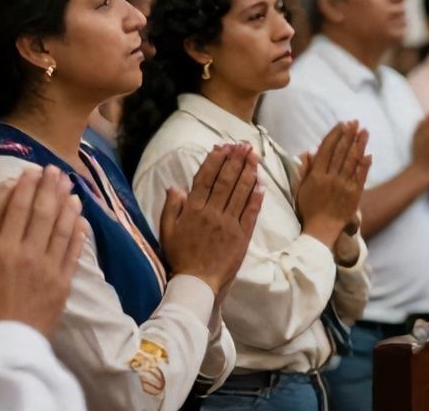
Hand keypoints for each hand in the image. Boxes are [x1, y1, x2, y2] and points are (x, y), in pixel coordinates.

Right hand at [0, 166, 85, 334]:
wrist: (6, 349)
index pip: (10, 211)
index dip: (19, 189)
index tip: (25, 173)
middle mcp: (24, 254)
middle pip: (39, 211)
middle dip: (46, 186)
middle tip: (51, 168)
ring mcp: (47, 267)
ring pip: (60, 225)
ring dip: (65, 201)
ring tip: (68, 182)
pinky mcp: (63, 281)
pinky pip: (74, 249)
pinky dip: (78, 229)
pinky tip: (81, 214)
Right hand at [158, 142, 264, 294]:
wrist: (196, 283)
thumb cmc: (180, 257)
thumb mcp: (167, 232)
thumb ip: (171, 208)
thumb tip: (173, 187)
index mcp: (193, 211)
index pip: (205, 179)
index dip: (215, 161)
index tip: (224, 147)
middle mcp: (212, 213)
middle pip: (225, 181)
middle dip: (235, 160)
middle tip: (244, 145)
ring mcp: (228, 224)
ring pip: (240, 193)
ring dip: (248, 172)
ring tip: (254, 156)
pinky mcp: (242, 235)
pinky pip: (250, 212)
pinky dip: (256, 197)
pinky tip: (262, 183)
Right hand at [297, 121, 371, 246]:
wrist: (321, 230)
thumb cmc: (309, 209)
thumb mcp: (301, 188)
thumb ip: (305, 169)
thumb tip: (309, 151)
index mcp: (316, 175)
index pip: (327, 149)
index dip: (335, 135)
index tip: (342, 123)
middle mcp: (330, 178)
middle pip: (341, 151)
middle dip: (349, 134)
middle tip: (355, 122)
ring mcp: (343, 186)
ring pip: (352, 161)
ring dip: (359, 144)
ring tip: (364, 131)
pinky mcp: (354, 194)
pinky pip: (360, 177)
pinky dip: (365, 165)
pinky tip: (369, 154)